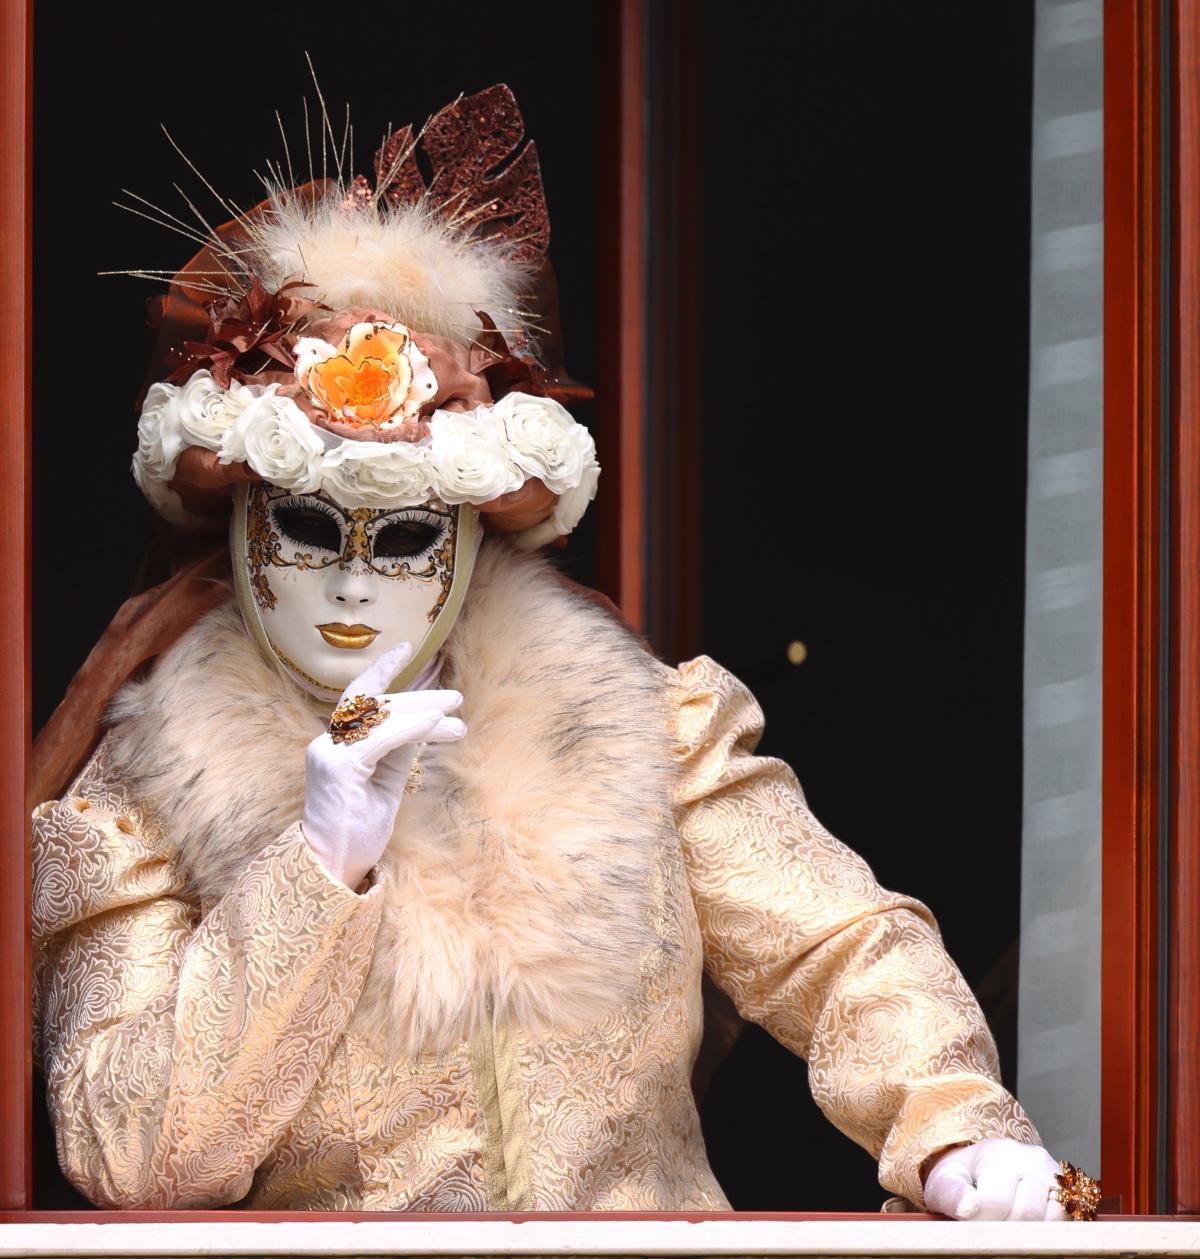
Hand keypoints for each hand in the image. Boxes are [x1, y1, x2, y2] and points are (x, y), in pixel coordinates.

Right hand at [301, 642, 464, 886]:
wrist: (334, 869)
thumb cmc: (358, 830)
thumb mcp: (386, 782)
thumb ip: (397, 751)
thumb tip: (423, 724)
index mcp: (336, 746)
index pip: (359, 698)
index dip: (381, 670)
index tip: (406, 648)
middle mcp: (327, 744)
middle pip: (377, 705)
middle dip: (420, 699)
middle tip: (456, 700)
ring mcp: (330, 755)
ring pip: (382, 717)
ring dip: (424, 711)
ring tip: (458, 715)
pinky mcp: (339, 769)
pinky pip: (383, 738)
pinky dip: (412, 727)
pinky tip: (437, 723)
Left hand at [923, 1138, 1068, 1220]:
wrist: (983, 1166)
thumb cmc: (963, 1177)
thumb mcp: (946, 1180)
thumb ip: (953, 1194)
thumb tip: (969, 1209)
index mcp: (999, 1154)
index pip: (995, 1202)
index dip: (982, 1222)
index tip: (971, 1222)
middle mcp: (1032, 1159)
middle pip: (1026, 1214)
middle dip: (1005, 1228)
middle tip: (990, 1224)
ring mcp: (1053, 1174)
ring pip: (1050, 1220)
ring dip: (1028, 1231)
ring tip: (1007, 1220)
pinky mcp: (1068, 1190)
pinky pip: (1065, 1221)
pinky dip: (1046, 1229)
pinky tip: (1026, 1223)